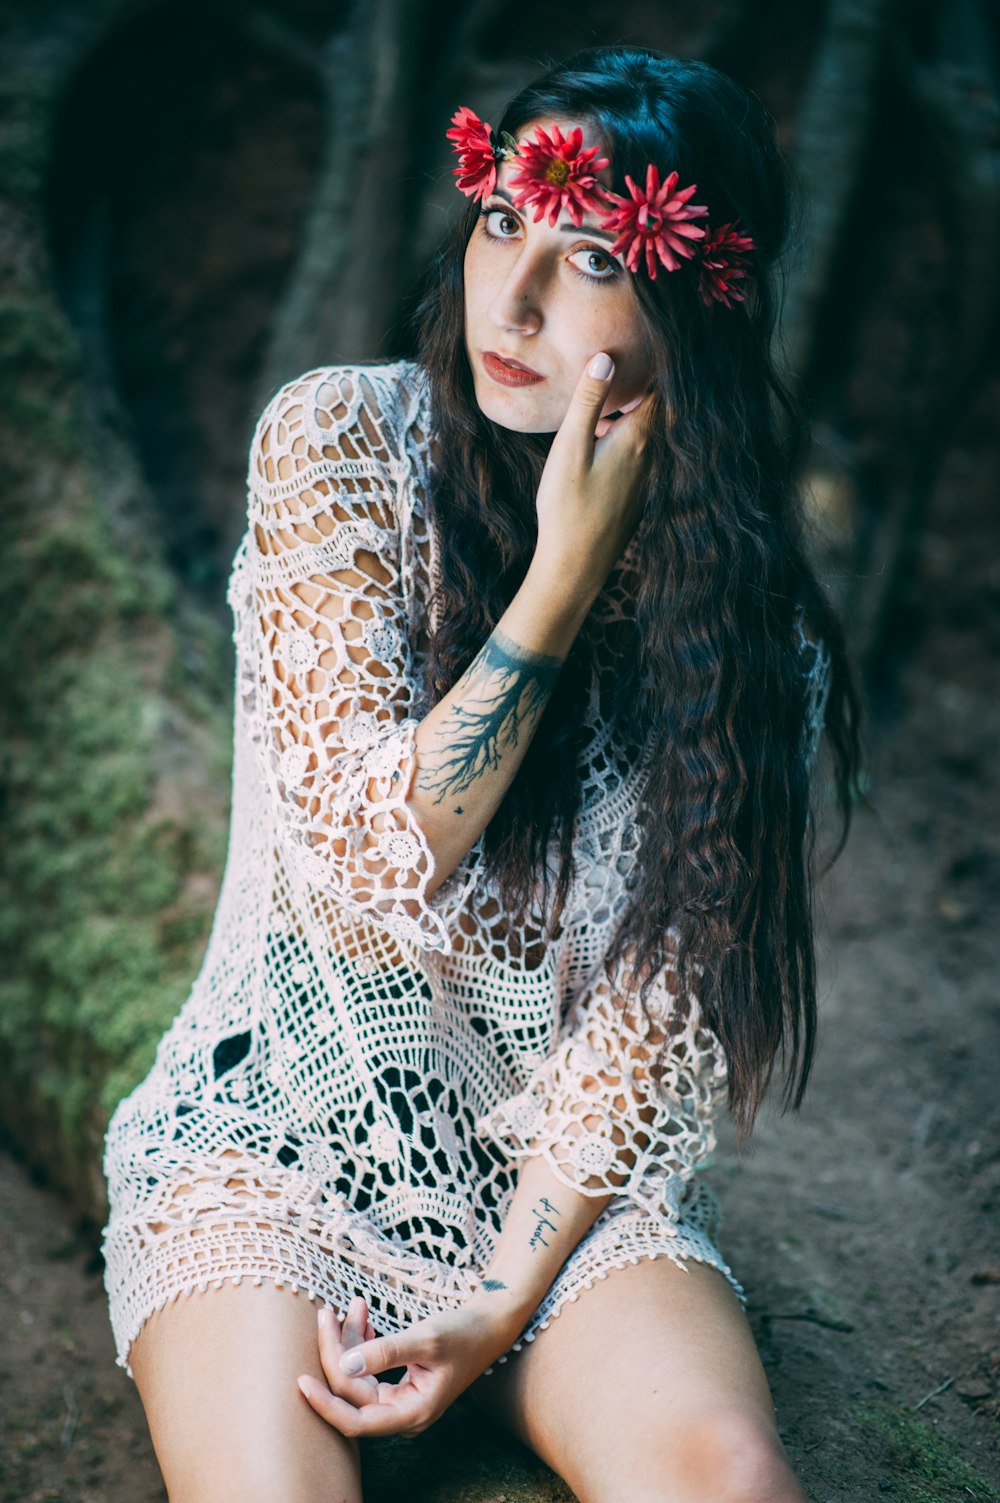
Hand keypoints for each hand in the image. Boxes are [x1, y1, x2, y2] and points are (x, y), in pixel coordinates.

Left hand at [297, 1292, 520, 1437]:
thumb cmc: (464, 1331)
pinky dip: (360, 1342)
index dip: (326, 1404)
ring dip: (348, 1341)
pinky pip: (366, 1367)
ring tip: (351, 1305)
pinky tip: (362, 1317)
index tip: (300, 1381)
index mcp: (411, 1413)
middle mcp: (401, 1412)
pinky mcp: (396, 1383)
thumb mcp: (426, 1338)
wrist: (489, 1323)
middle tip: (327, 1311)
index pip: (356, 1422)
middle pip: (352, 1391)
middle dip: (336, 1350)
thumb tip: (346, 1365)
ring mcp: (398, 1398)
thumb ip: (387, 1352)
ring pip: (356, 1376)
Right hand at [533, 352, 655, 593]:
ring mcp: (642, 481)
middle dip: (637, 389)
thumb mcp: (571, 449)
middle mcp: (648, 459)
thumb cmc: (568, 508)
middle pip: (652, 413)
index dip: (655, 368)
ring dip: (624, 417)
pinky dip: (620, 441)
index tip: (649, 344)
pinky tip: (595, 443)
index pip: (659, 392)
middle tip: (620, 365)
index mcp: (637, 441)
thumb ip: (588, 403)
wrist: (575, 568)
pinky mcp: (631, 498)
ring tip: (599, 403)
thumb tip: (605, 359)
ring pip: (641, 437)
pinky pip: (633, 459)